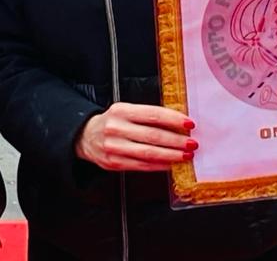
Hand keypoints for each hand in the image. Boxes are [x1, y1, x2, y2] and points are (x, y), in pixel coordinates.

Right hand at [74, 102, 194, 171]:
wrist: (84, 136)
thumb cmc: (111, 122)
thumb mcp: (125, 111)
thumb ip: (147, 116)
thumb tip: (176, 123)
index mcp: (122, 111)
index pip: (153, 115)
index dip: (173, 119)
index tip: (189, 123)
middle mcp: (117, 128)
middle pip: (153, 136)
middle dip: (176, 141)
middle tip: (192, 143)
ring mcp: (114, 147)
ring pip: (149, 153)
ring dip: (171, 155)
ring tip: (185, 155)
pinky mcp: (114, 163)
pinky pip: (141, 166)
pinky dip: (159, 166)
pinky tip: (170, 164)